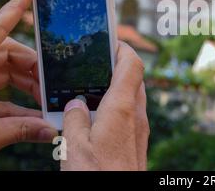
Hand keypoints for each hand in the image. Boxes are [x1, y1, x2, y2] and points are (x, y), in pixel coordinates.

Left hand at [0, 0, 57, 156]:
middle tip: (59, 89)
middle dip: (37, 73)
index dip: (14, 5)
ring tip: (51, 106)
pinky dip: (17, 107)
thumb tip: (51, 131)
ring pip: (7, 77)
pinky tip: (36, 118)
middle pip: (10, 57)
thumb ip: (18, 130)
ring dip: (30, 92)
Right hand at [61, 42, 148, 170]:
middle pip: (134, 79)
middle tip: (99, 63)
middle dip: (119, 67)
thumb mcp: (75, 145)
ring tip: (94, 90)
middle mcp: (137, 115)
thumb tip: (76, 103)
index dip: (124, 48)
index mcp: (123, 108)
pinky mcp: (138, 141)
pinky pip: (132, 114)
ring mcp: (140, 128)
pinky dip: (119, 107)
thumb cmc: (98, 174)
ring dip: (119, 87)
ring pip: (134, 97)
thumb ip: (74, 118)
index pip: (132, 65)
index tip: (112, 40)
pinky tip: (99, 118)